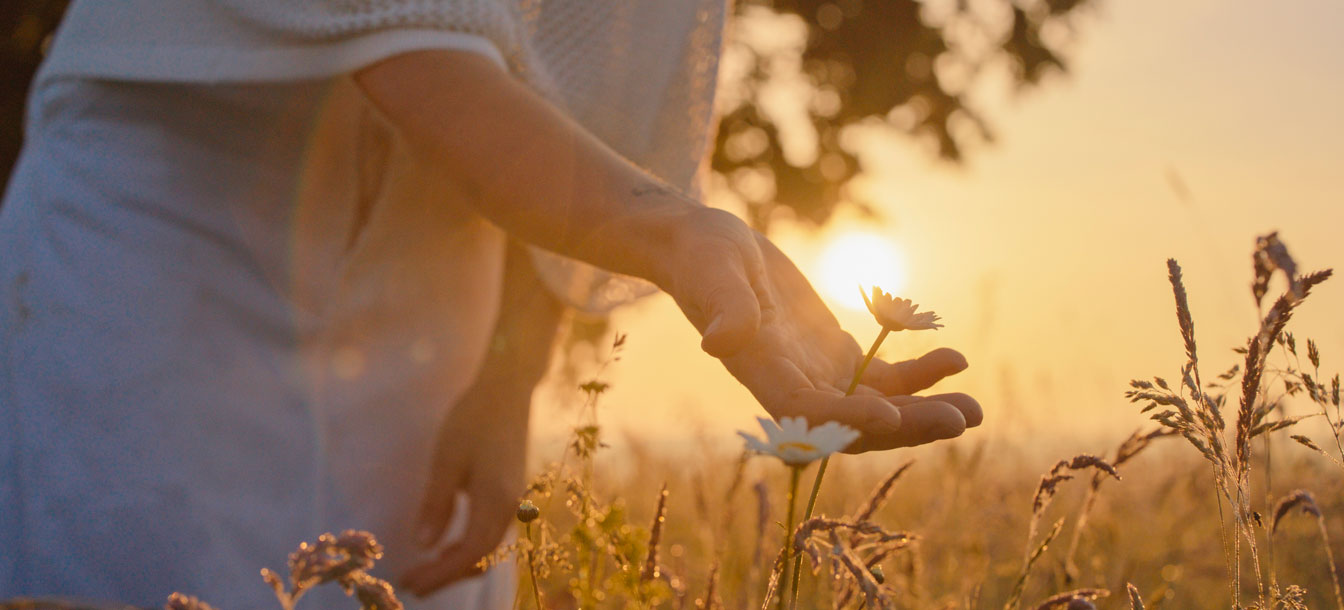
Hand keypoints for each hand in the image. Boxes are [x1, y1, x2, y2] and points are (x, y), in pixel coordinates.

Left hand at [400, 244, 563, 595]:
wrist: (508, 389)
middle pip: (480, 556)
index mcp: (496, 499)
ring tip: (426, 569)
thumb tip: (424, 543)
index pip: (468, 553)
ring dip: (457, 563)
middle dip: (446, 575)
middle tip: (411, 583)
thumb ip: (436, 502)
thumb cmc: (474, 417)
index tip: (410, 581)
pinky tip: (448, 544)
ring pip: (487, 546)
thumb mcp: (447, 458)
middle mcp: (510, 505)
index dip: (439, 573)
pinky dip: (468, 545)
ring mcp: (514, 499)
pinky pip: (491, 530)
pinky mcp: (510, 491)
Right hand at [663, 208, 981, 451]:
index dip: (848, 417)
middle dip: (908, 424)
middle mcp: (791, 384)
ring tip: (974, 409)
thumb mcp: (714, 273)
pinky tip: (954, 361)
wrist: (703, 248)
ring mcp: (816, 373)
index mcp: (761, 370)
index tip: (893, 414)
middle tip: (961, 418)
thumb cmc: (703, 255)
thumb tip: (718, 344)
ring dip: (924, 410)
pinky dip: (919, 375)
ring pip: (877, 406)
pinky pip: (882, 377)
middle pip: (854, 423)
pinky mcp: (833, 354)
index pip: (807, 410)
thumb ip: (724, 308)